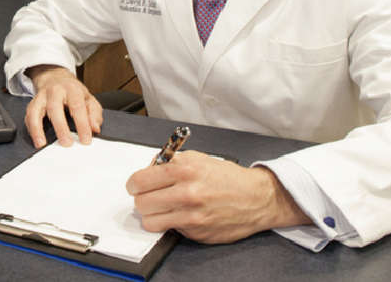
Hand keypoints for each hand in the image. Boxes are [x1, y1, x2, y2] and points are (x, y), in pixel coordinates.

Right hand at [24, 65, 102, 148]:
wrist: (56, 78)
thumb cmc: (73, 92)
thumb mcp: (89, 98)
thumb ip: (94, 113)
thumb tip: (94, 128)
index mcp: (71, 89)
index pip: (77, 106)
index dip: (82, 124)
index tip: (85, 139)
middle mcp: (54, 91)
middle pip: (54, 108)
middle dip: (60, 127)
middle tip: (67, 143)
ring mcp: (41, 96)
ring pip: (36, 111)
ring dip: (37, 128)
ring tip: (42, 143)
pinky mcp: (33, 103)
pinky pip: (29, 116)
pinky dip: (31, 128)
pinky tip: (36, 139)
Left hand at [126, 150, 309, 242]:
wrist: (256, 197)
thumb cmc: (227, 177)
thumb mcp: (198, 158)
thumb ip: (170, 162)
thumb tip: (148, 169)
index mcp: (185, 170)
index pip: (141, 180)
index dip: (134, 183)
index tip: (135, 185)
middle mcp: (187, 193)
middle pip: (141, 202)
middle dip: (141, 199)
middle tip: (148, 196)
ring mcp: (192, 215)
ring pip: (150, 221)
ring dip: (152, 215)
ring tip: (161, 208)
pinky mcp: (197, 232)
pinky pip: (170, 230)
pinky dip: (170, 223)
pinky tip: (181, 214)